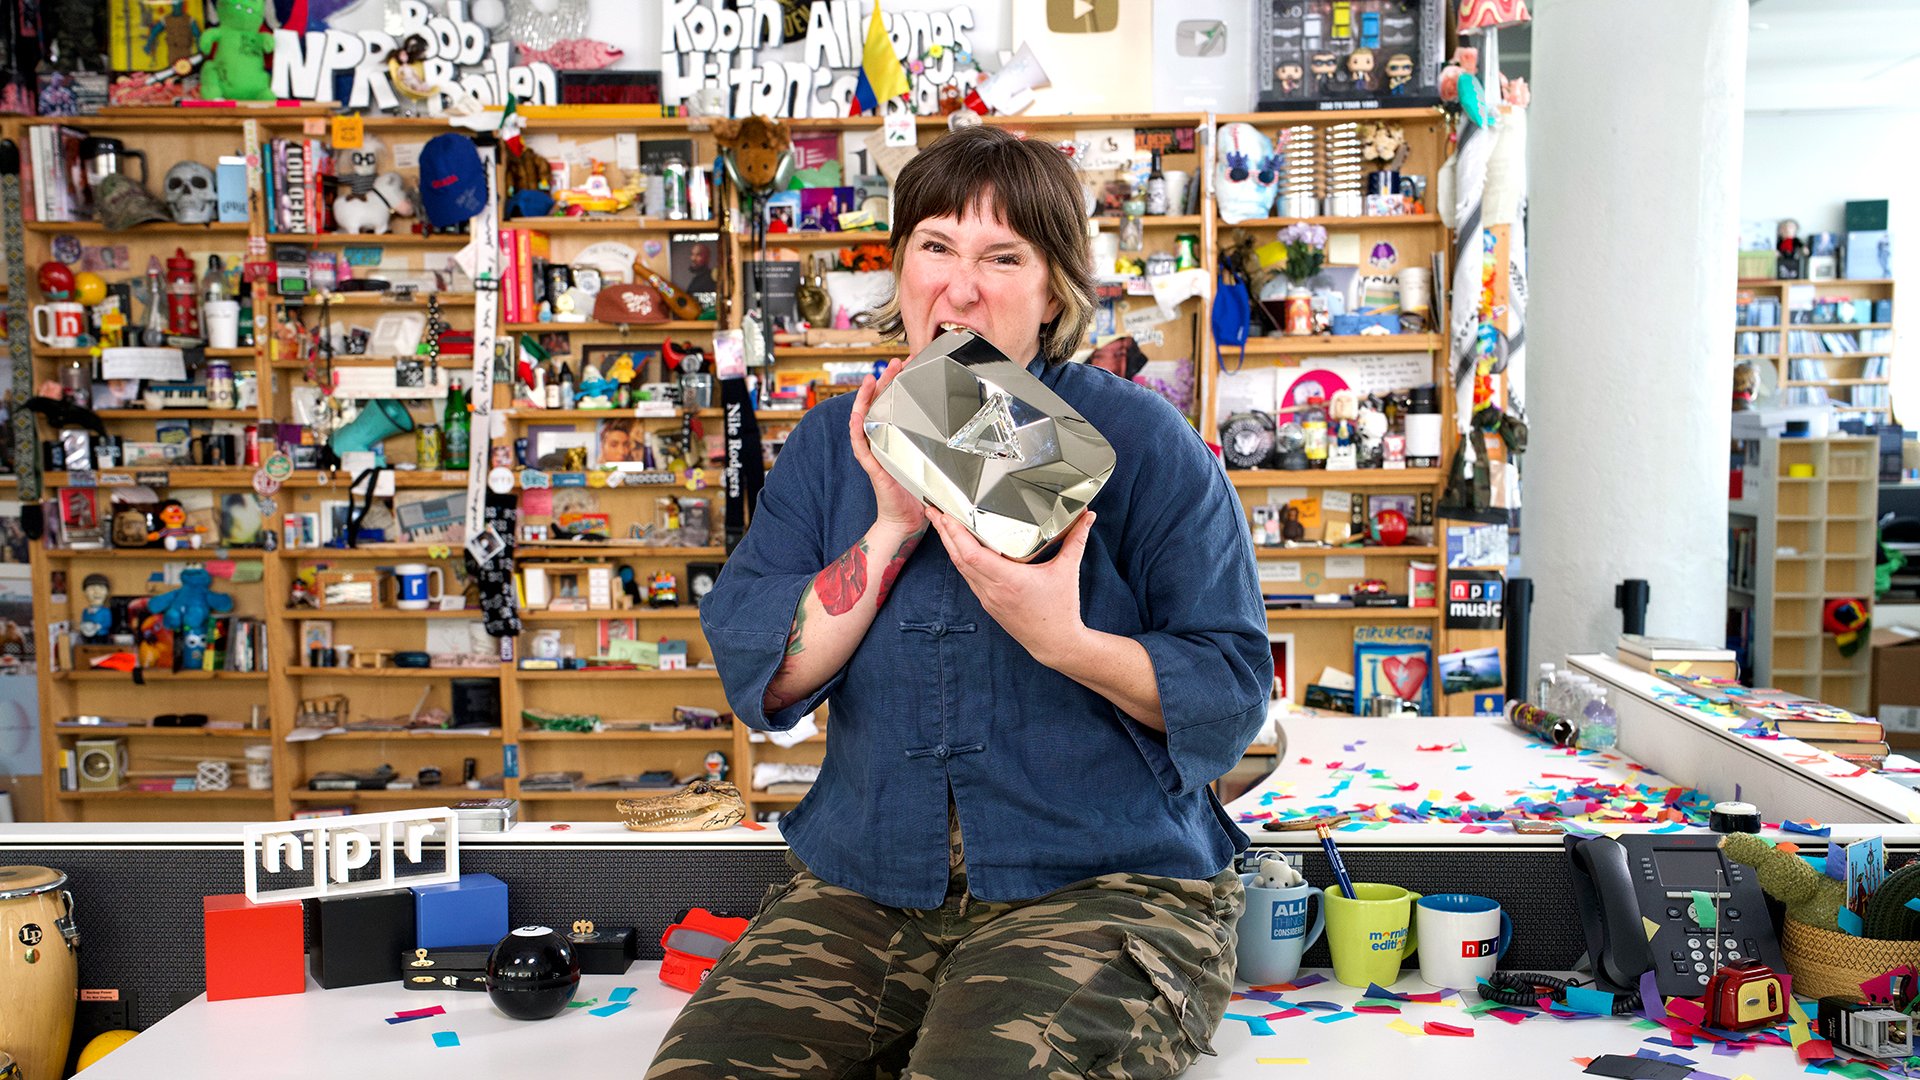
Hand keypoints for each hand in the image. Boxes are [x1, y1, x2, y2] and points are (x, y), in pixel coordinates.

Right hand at [849, 357, 926, 532]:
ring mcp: (874, 453)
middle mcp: (881, 442)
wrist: (907, 519)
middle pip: (878, 405)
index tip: (906, 367)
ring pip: (864, 420)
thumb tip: (958, 425)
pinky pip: (861, 446)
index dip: (896, 384)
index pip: (892, 404)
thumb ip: (935, 443)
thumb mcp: (930, 459)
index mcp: (894, 438)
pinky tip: (857, 415)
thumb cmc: (918, 491)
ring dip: (866, 399)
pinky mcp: (873, 467)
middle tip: (894, 363)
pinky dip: (857, 430)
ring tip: (873, 378)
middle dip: (884, 382)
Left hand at [927, 506, 1096, 666]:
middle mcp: (993, 589)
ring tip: (942, 525)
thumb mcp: (1068, 571)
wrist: (1056, 644)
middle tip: (934, 511)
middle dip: (944, 533)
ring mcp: (988, 598)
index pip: (971, 554)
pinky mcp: (989, 603)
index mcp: (1009, 580)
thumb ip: (1076, 541)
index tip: (946, 515)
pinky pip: (969, 578)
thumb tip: (1088, 517)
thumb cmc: (1061, 610)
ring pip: (960, 568)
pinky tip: (959, 549)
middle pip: (958, 557)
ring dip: (950, 546)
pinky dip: (961, 560)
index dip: (955, 533)